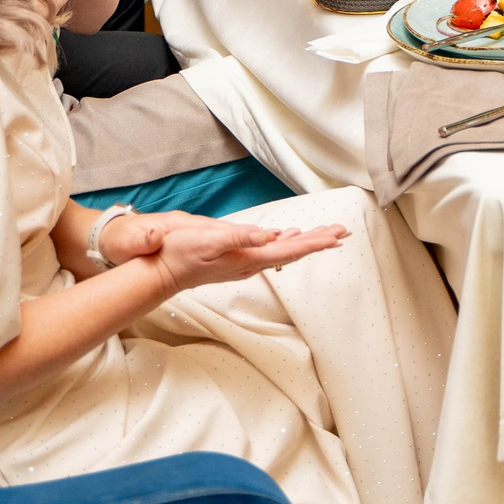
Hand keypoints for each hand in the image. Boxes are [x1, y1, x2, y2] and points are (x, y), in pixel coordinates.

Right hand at [135, 215, 348, 292]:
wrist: (160, 271)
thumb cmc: (181, 254)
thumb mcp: (208, 240)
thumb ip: (239, 238)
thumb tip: (268, 235)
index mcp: (250, 258)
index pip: (290, 250)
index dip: (315, 242)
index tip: (337, 236)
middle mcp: (251, 263)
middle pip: (293, 251)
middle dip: (319, 241)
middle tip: (343, 232)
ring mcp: (244, 262)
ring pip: (284, 250)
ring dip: (306, 241)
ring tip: (325, 234)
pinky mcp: (236, 258)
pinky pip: (269, 249)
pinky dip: (284, 240)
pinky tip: (286, 235)